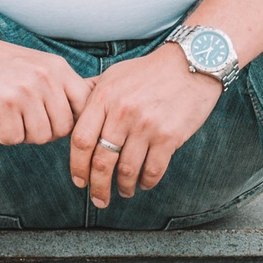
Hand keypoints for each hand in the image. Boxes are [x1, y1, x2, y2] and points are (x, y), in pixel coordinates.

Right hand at [0, 32, 91, 145]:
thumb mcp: (37, 65)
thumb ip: (62, 86)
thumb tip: (93, 112)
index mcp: (58, 68)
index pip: (86, 108)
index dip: (72, 122)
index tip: (52, 120)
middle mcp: (46, 77)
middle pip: (63, 129)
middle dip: (44, 132)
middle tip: (23, 118)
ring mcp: (25, 90)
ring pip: (40, 137)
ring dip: (22, 134)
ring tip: (8, 115)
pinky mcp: (2, 103)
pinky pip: (13, 139)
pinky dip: (2, 134)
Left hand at [70, 45, 222, 206]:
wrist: (191, 64)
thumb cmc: (149, 71)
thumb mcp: (114, 75)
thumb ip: (92, 96)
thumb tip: (70, 115)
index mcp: (104, 98)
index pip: (81, 140)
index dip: (77, 166)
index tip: (79, 181)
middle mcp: (122, 113)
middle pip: (101, 161)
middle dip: (98, 186)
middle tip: (99, 199)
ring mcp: (146, 126)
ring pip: (127, 170)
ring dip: (123, 187)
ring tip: (124, 191)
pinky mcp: (169, 136)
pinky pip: (153, 170)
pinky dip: (147, 182)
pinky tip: (144, 183)